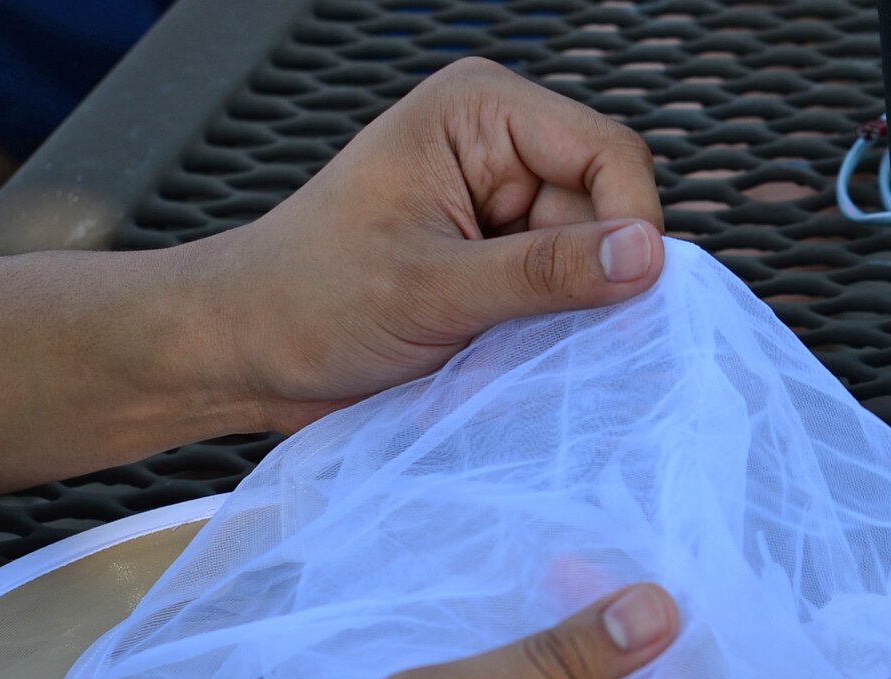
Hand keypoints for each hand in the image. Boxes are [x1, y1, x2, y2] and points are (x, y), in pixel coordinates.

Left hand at [184, 57, 664, 434]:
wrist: (244, 351)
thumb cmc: (310, 301)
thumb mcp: (431, 289)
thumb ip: (544, 273)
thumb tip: (647, 258)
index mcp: (482, 111)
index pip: (609, 154)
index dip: (629, 228)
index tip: (623, 304)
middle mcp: (502, 147)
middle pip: (606, 212)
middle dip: (583, 280)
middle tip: (525, 336)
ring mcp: (501, 208)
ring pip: (590, 264)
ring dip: (561, 316)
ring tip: (495, 347)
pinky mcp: (496, 264)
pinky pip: (560, 298)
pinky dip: (544, 334)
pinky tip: (500, 355)